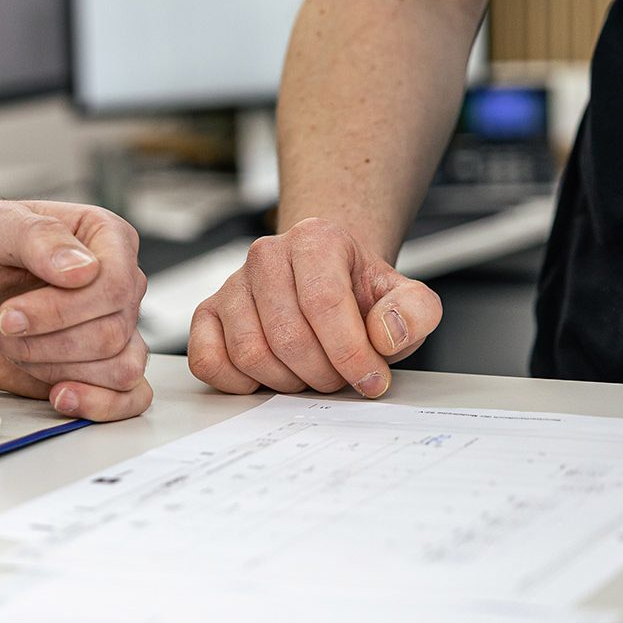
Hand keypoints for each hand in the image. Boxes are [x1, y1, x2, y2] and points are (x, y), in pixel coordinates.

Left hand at [0, 201, 150, 420]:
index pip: (115, 284)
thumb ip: (39, 238)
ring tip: (9, 345)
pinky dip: (99, 404)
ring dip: (51, 367)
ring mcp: (107, 328)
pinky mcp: (92, 368)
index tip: (10, 313)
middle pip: (111, 333)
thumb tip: (84, 270)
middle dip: (44, 341)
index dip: (62, 310)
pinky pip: (129, 398)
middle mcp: (114, 284)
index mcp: (104, 239)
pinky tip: (61, 395)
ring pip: (118, 369)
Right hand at [187, 217, 441, 396]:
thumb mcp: (404, 298)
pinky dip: (238, 383)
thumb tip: (385, 334)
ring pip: (248, 352)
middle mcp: (265, 255)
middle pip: (286, 335)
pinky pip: (207, 360)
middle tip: (339, 379)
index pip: (324, 302)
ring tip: (309, 375)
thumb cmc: (359, 293)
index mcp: (314, 239)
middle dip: (321, 373)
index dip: (349, 352)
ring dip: (285, 381)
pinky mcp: (207, 314)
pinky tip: (268, 378)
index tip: (371, 379)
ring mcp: (230, 285)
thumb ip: (415, 313)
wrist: (326, 278)